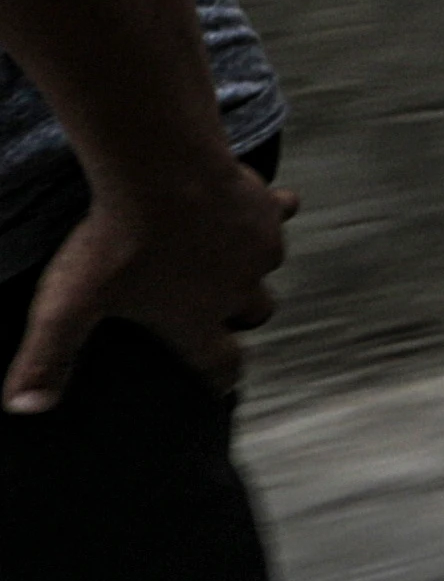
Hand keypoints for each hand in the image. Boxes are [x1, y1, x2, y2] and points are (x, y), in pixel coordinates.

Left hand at [5, 155, 293, 411]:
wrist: (161, 173)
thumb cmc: (115, 242)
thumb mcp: (68, 304)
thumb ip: (47, 357)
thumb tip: (23, 407)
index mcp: (196, 319)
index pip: (221, 361)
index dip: (222, 376)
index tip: (223, 383)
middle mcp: (239, 288)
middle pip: (257, 313)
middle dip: (243, 314)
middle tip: (219, 305)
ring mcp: (258, 247)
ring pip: (268, 263)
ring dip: (251, 260)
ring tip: (226, 248)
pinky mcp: (267, 208)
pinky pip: (280, 211)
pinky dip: (271, 210)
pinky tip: (256, 200)